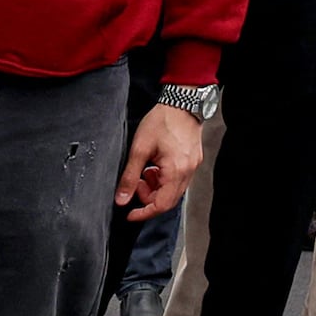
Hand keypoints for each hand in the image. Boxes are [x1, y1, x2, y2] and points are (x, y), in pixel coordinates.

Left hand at [118, 99, 209, 220]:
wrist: (182, 102)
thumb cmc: (162, 121)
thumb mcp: (139, 149)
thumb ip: (129, 177)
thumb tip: (122, 200)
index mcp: (176, 171)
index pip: (161, 205)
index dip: (144, 213)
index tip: (130, 214)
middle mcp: (188, 172)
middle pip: (168, 200)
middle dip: (148, 197)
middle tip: (136, 183)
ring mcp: (193, 166)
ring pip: (173, 190)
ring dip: (155, 187)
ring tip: (145, 170)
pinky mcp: (193, 160)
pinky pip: (178, 180)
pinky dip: (164, 178)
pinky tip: (155, 165)